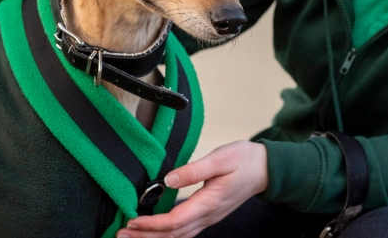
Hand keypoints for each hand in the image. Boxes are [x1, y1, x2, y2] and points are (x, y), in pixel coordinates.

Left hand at [118, 141, 268, 237]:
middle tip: (120, 234)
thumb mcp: (220, 158)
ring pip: (178, 236)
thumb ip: (194, 170)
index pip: (175, 221)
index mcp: (209, 203)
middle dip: (145, 237)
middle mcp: (208, 216)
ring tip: (131, 235)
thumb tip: (168, 179)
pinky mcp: (209, 215)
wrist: (266, 169)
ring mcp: (209, 218)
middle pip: (173, 235)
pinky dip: (166, 234)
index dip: (151, 224)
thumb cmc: (245, 160)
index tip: (132, 221)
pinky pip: (184, 231)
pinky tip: (154, 231)